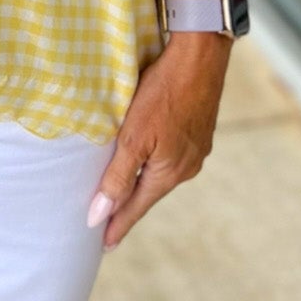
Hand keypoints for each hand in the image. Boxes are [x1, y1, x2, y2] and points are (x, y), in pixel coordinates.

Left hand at [86, 33, 229, 249]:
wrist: (200, 56)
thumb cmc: (164, 93)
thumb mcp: (134, 137)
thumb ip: (118, 177)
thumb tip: (100, 214)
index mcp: (171, 172)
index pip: (137, 207)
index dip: (118, 225)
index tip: (103, 245)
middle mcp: (187, 166)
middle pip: (150, 191)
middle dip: (129, 206)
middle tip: (108, 221)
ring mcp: (197, 148)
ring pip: (161, 172)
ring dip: (142, 182)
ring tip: (124, 192)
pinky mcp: (199, 131)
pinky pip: (171, 155)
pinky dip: (154, 161)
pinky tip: (147, 157)